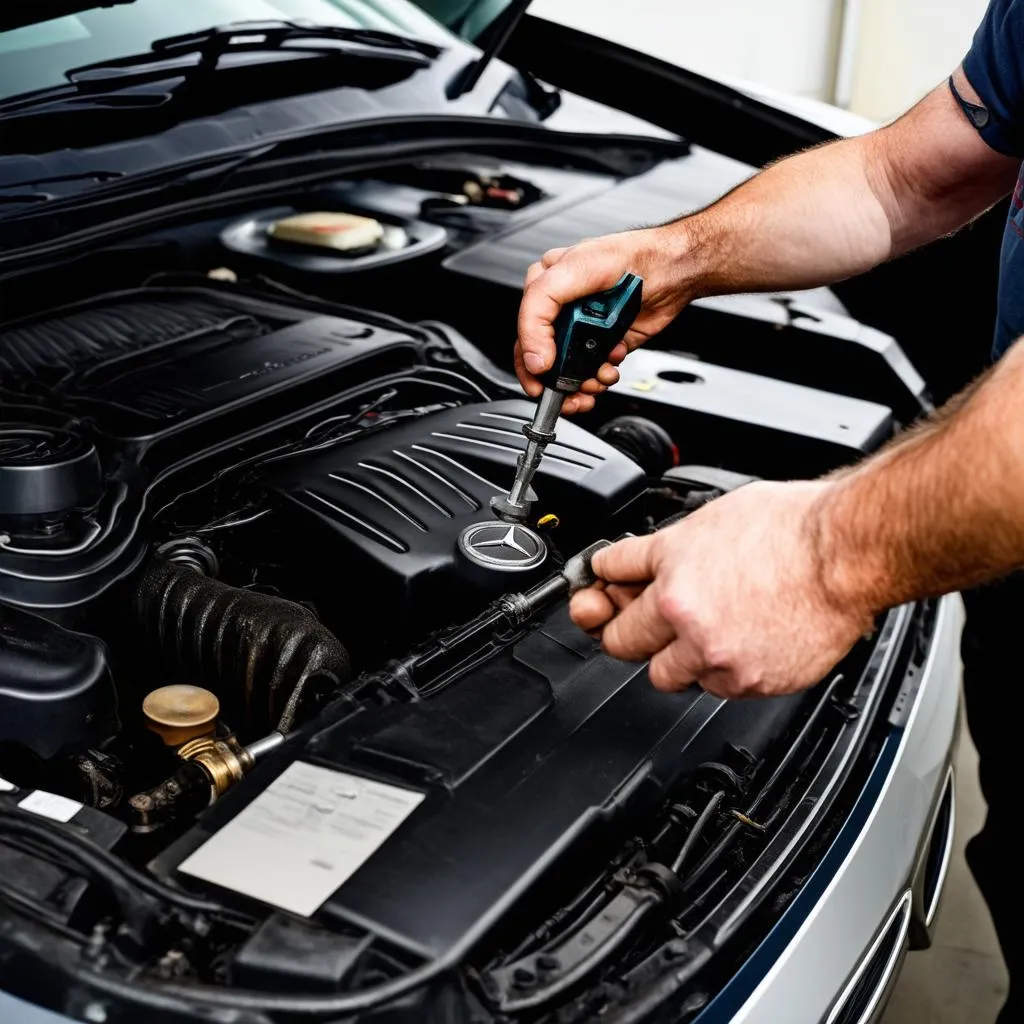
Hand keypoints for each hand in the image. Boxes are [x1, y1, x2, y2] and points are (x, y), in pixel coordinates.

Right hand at [515, 227, 690, 412]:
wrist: (672, 271)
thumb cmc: (628, 257)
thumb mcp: (569, 272)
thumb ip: (538, 312)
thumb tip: (534, 357)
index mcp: (544, 289)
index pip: (524, 334)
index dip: (530, 362)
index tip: (543, 376)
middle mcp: (562, 312)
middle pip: (545, 359)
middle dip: (557, 380)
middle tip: (569, 391)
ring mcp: (584, 329)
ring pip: (568, 372)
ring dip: (582, 383)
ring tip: (597, 377)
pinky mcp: (604, 344)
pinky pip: (593, 372)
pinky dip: (601, 378)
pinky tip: (610, 367)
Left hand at [569, 481, 875, 697]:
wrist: (847, 554)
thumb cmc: (792, 527)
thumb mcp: (711, 516)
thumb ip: (668, 548)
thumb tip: (641, 560)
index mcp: (672, 573)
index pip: (606, 579)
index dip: (604, 580)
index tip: (604, 584)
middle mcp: (686, 619)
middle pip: (619, 641)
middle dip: (624, 628)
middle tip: (636, 618)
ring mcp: (718, 657)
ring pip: (664, 675)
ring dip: (672, 656)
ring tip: (700, 630)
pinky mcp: (750, 682)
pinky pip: (714, 687)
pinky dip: (719, 670)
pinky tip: (738, 640)